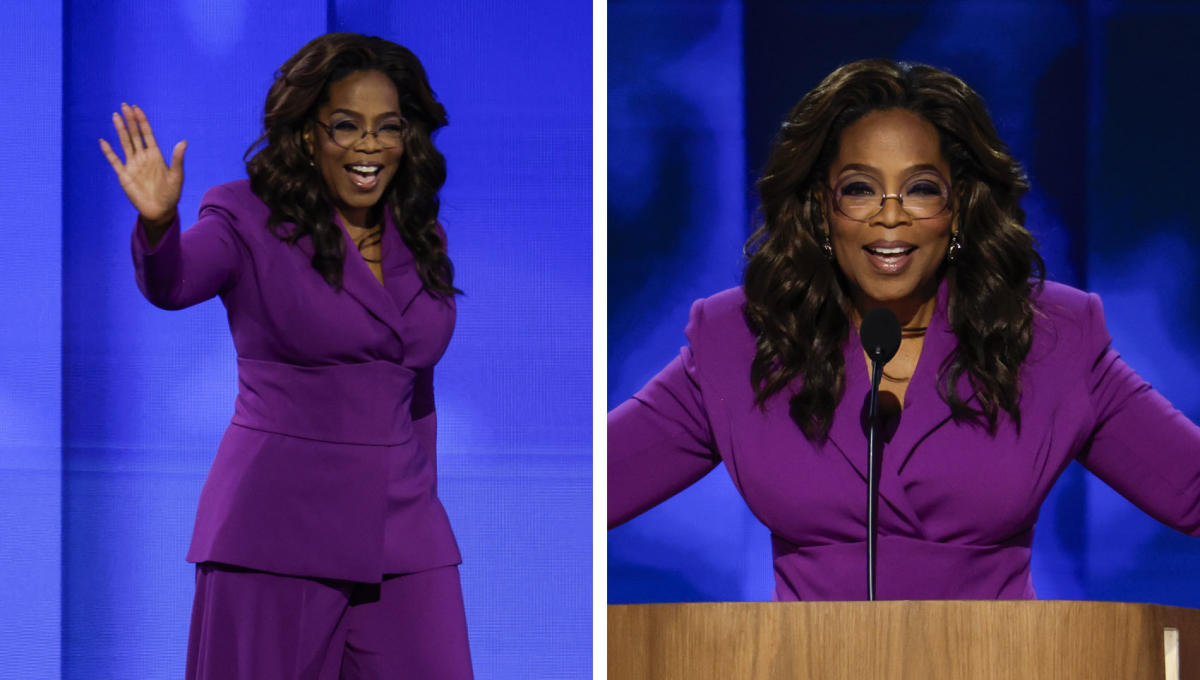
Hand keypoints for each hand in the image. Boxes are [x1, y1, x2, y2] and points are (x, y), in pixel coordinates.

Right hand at [99, 103, 185, 226]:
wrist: (161, 210)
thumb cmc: (172, 194)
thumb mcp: (177, 176)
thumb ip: (178, 159)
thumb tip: (183, 141)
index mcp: (156, 155)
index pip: (147, 134)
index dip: (142, 121)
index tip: (136, 108)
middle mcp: (143, 157)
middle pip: (134, 135)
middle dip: (130, 121)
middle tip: (124, 105)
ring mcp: (133, 165)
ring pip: (125, 143)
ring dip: (120, 130)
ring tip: (115, 116)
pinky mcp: (124, 175)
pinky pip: (114, 161)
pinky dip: (109, 152)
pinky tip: (103, 141)